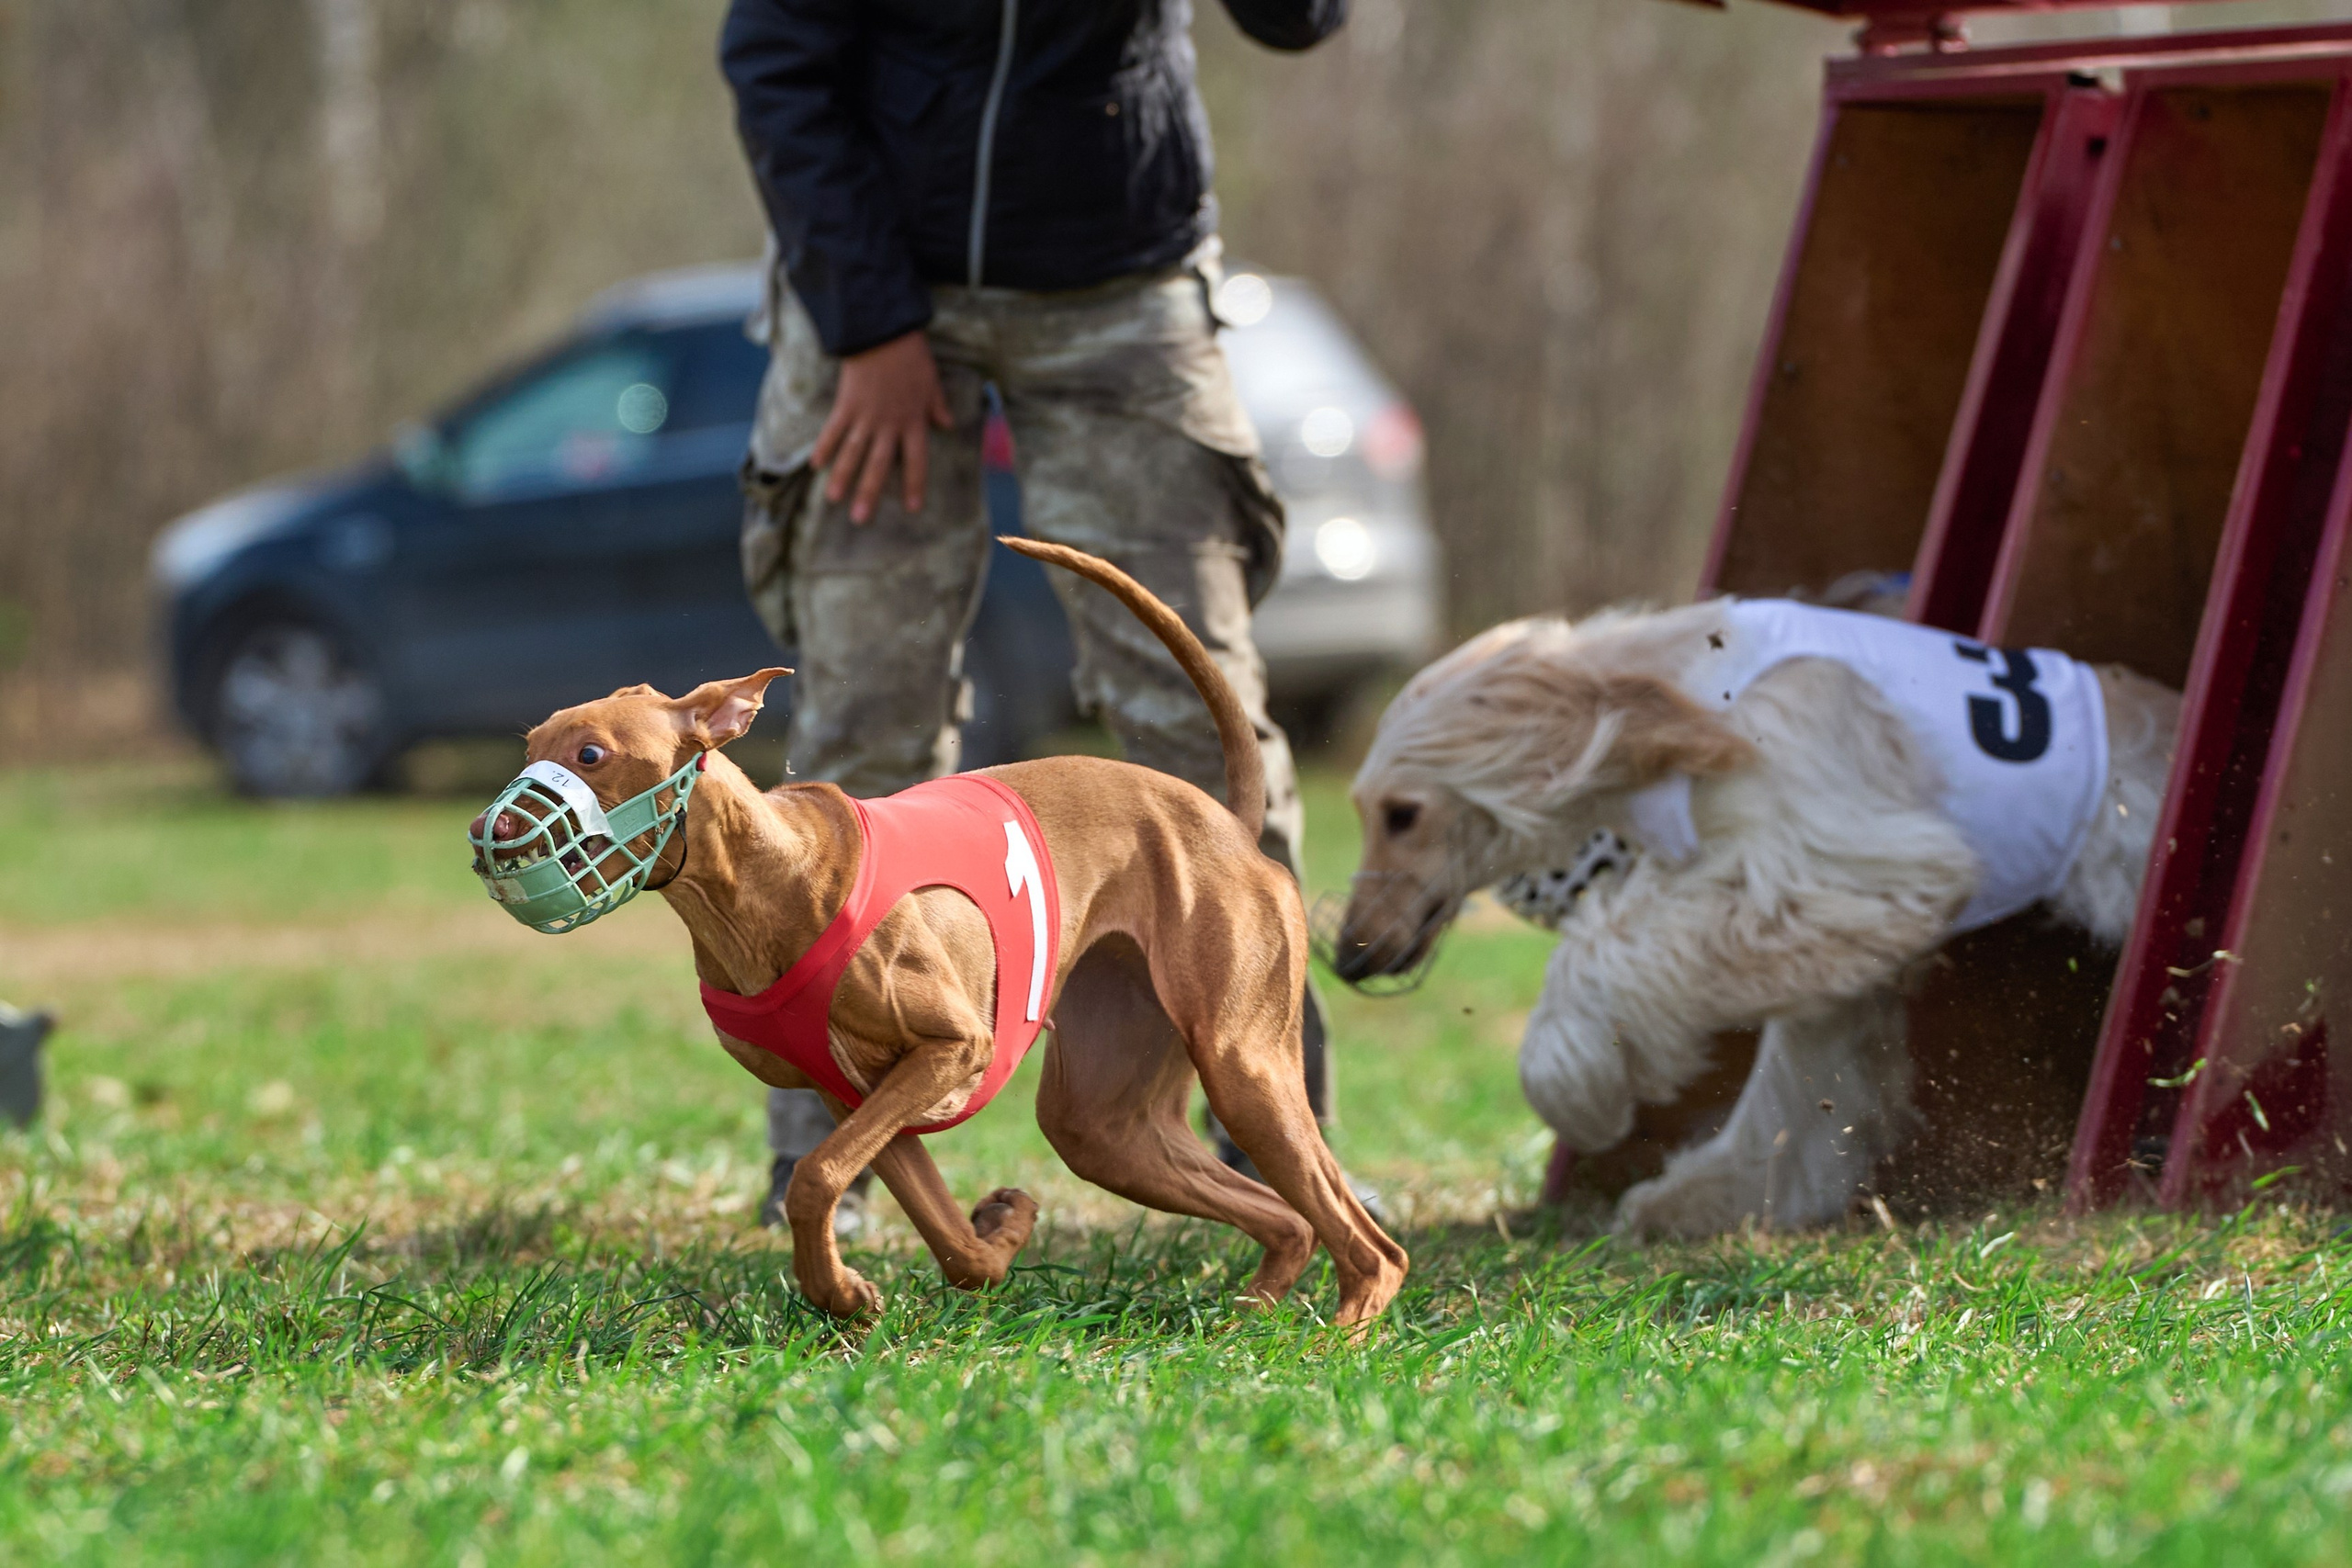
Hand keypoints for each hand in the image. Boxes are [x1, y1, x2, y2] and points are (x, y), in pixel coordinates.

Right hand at [812, 329, 953, 523]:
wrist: (883, 332)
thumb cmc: (911, 356)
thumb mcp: (932, 382)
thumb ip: (937, 406)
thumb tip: (947, 425)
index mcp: (913, 421)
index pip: (916, 460)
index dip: (913, 484)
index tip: (911, 508)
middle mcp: (889, 424)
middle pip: (878, 464)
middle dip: (869, 492)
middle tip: (860, 518)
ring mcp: (865, 416)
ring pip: (853, 452)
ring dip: (843, 476)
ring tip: (834, 499)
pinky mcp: (846, 404)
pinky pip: (833, 430)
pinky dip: (825, 446)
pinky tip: (816, 465)